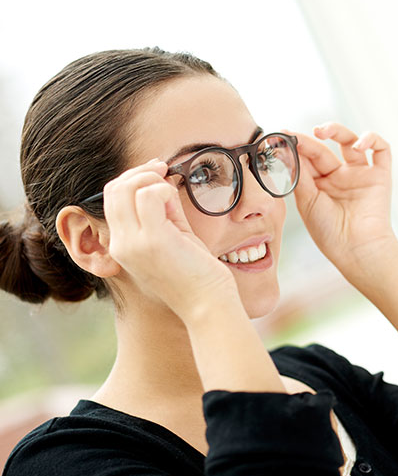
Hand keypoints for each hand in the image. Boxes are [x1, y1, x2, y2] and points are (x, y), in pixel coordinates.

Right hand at [103, 159, 237, 320]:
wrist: (208, 304)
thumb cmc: (196, 272)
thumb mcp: (175, 235)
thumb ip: (165, 209)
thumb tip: (162, 179)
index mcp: (121, 245)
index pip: (112, 198)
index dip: (132, 178)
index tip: (158, 172)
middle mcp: (120, 245)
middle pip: (113, 189)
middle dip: (139, 172)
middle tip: (164, 170)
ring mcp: (133, 243)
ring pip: (126, 188)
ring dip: (150, 179)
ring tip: (170, 190)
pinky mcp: (153, 240)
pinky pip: (149, 196)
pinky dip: (163, 190)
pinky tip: (175, 204)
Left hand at [287, 123, 394, 272]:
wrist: (356, 250)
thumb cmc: (330, 233)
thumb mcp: (306, 200)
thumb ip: (300, 173)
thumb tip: (288, 147)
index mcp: (321, 186)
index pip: (307, 158)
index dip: (296, 146)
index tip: (281, 136)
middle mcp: (340, 178)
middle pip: (325, 149)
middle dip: (310, 140)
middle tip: (296, 136)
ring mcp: (360, 175)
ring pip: (351, 142)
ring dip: (337, 130)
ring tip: (323, 131)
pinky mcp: (380, 176)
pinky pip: (382, 150)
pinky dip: (372, 139)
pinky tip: (358, 144)